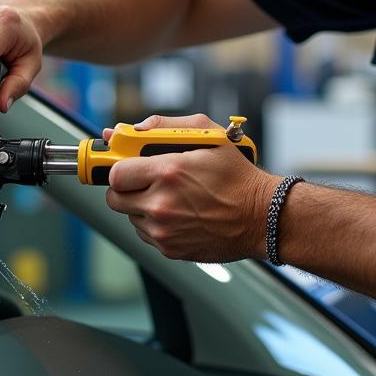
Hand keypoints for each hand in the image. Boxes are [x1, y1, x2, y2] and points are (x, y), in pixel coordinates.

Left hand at [105, 114, 278, 262]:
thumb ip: (163, 126)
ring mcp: (164, 230)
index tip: (126, 165)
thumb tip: (131, 130)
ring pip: (130, 216)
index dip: (119, 167)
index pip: (115, 173)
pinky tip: (178, 214)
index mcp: (168, 172)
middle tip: (143, 181)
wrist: (261, 216)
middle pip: (115, 198)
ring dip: (141, 206)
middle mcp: (161, 204)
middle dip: (126, 187)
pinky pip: (145, 234)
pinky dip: (155, 224)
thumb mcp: (207, 135)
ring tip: (170, 197)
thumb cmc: (237, 175)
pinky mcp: (170, 249)